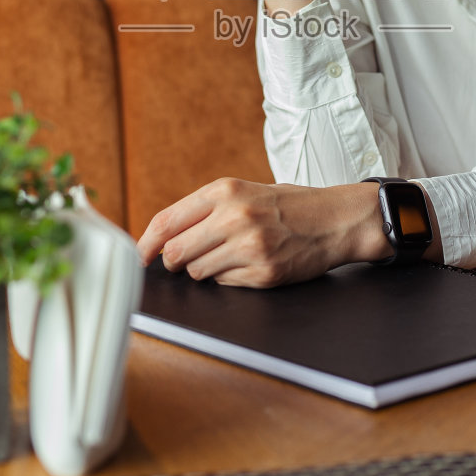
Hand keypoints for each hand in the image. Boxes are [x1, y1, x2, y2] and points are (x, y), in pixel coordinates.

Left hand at [136, 178, 386, 287]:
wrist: (335, 219)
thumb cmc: (286, 205)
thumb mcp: (244, 191)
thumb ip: (204, 209)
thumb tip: (160, 238)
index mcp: (225, 191)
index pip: (167, 221)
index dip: (146, 243)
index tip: (139, 255)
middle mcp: (234, 217)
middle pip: (175, 252)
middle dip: (174, 261)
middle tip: (184, 260)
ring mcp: (249, 246)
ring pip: (197, 272)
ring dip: (204, 270)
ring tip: (229, 256)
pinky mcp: (264, 272)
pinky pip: (225, 284)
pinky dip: (229, 278)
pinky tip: (249, 264)